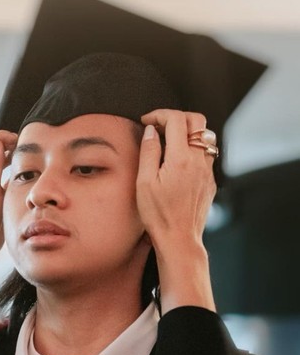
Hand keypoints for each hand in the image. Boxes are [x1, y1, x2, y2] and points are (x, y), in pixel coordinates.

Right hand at [137, 109, 216, 313]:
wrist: (179, 239)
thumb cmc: (158, 215)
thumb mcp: (144, 183)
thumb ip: (149, 152)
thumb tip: (151, 131)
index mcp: (181, 158)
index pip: (176, 119)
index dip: (160, 114)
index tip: (147, 121)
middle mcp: (199, 160)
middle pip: (197, 121)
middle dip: (177, 117)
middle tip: (159, 125)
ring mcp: (207, 171)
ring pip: (205, 137)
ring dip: (187, 132)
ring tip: (169, 142)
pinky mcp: (210, 182)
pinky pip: (205, 156)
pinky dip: (192, 150)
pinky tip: (177, 163)